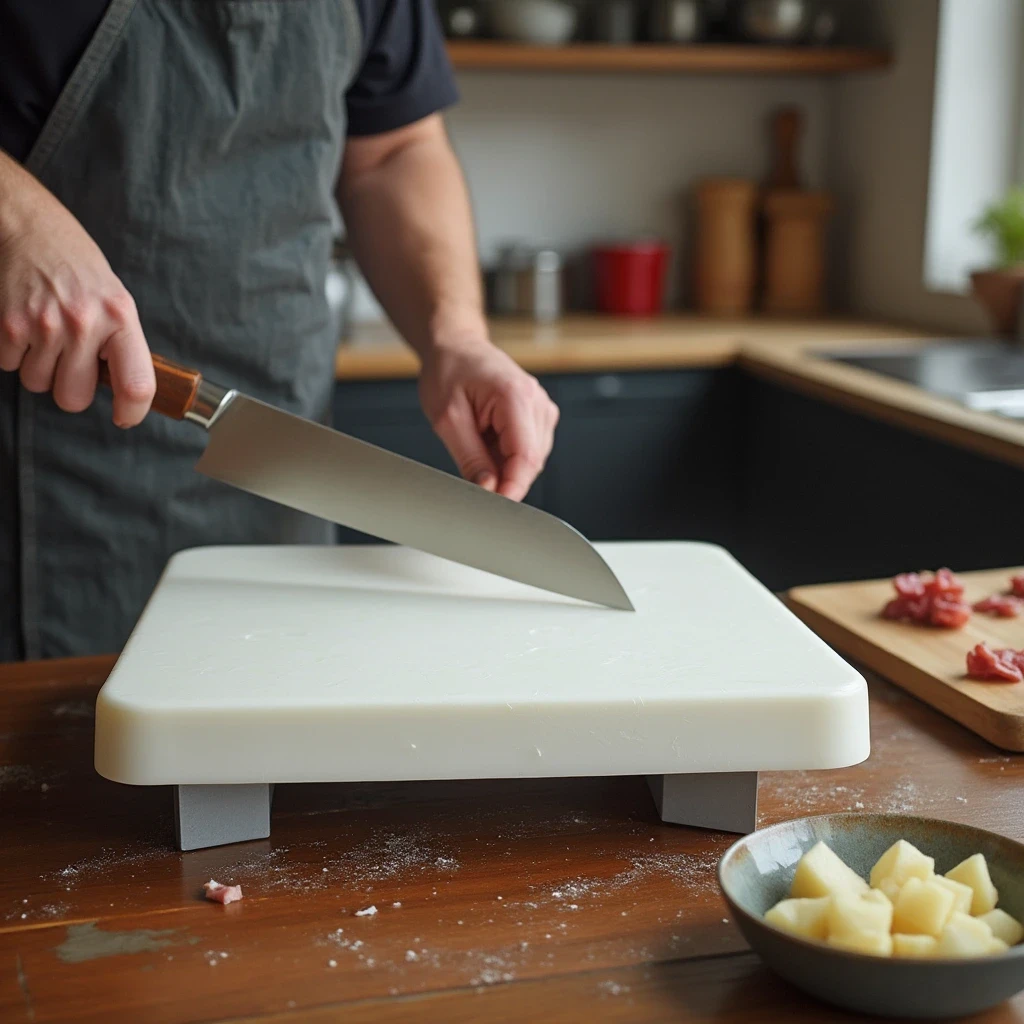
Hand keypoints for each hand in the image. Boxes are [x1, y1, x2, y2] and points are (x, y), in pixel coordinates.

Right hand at [0, 156, 154, 425]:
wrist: (28, 225)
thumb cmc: (76, 265)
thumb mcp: (114, 299)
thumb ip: (120, 343)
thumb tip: (126, 390)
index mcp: (120, 318)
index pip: (136, 384)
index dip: (133, 411)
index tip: (125, 417)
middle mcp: (84, 324)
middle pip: (74, 398)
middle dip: (70, 386)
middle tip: (70, 360)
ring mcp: (44, 326)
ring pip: (38, 384)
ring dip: (40, 367)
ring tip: (46, 333)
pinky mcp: (8, 325)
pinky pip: (9, 366)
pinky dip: (13, 352)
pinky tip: (24, 323)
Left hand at [419, 338, 558, 500]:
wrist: (456, 347)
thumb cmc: (449, 371)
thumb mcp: (448, 419)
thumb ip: (470, 458)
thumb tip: (489, 488)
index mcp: (516, 396)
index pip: (526, 457)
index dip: (513, 487)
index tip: (497, 506)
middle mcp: (536, 401)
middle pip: (532, 462)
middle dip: (506, 478)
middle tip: (473, 475)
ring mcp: (541, 408)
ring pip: (531, 460)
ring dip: (505, 465)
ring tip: (477, 441)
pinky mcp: (537, 415)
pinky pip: (528, 450)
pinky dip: (507, 455)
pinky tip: (488, 440)